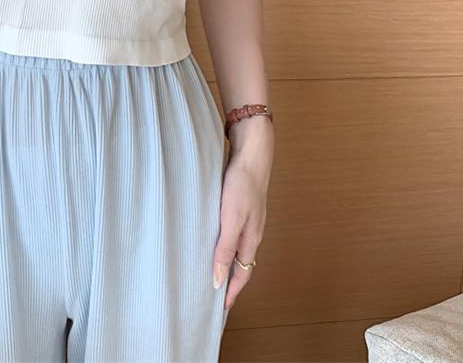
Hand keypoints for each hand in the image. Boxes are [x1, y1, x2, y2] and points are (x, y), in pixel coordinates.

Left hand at [212, 117, 272, 310]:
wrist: (252, 153)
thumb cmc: (242, 185)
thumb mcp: (231, 219)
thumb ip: (225, 249)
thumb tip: (217, 280)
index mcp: (251, 239)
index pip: (241, 275)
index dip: (231, 293)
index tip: (219, 309)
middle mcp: (252, 232)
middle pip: (241, 265)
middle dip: (229, 281)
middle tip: (212, 294)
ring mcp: (248, 219)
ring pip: (237, 248)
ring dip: (226, 262)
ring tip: (210, 270)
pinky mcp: (242, 206)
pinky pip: (233, 232)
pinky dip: (224, 243)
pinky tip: (212, 238)